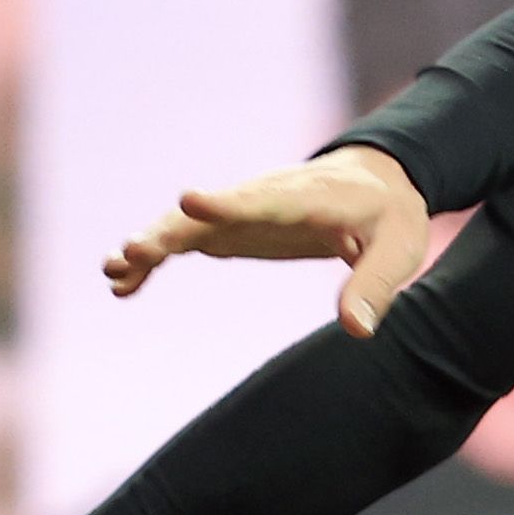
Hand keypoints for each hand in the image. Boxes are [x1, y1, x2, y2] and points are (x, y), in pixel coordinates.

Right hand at [103, 143, 429, 335]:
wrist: (377, 182)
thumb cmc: (391, 216)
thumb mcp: (399, 249)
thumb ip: (374, 286)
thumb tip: (357, 331)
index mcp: (311, 197)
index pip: (265, 199)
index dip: (226, 202)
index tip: (189, 201)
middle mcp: (264, 197)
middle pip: (210, 213)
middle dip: (170, 231)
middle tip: (132, 253)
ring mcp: (240, 211)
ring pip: (186, 224)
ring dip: (150, 244)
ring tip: (114, 270)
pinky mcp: (229, 227)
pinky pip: (184, 240)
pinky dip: (154, 259)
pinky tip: (123, 285)